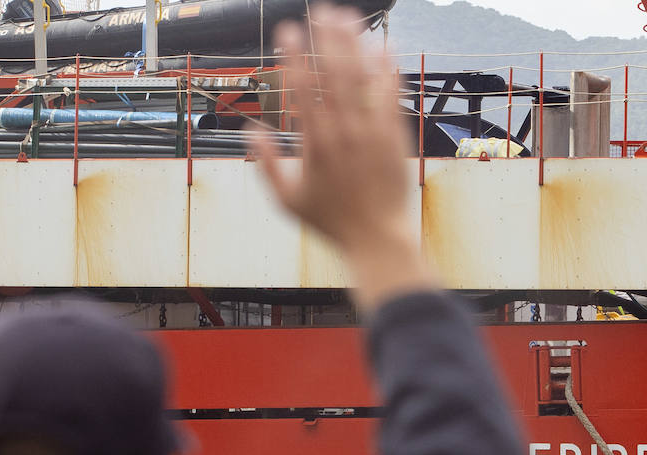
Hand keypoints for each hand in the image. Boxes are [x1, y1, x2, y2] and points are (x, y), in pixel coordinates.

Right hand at [252, 4, 436, 314]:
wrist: (379, 240)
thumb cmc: (332, 224)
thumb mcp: (288, 202)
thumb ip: (267, 166)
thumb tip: (251, 132)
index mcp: (315, 146)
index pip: (302, 90)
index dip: (294, 56)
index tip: (287, 30)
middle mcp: (344, 134)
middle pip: (333, 75)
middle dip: (325, 39)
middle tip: (320, 10)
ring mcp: (372, 134)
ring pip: (362, 80)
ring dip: (354, 44)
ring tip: (347, 16)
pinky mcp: (395, 138)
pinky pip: (390, 96)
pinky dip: (386, 70)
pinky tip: (383, 46)